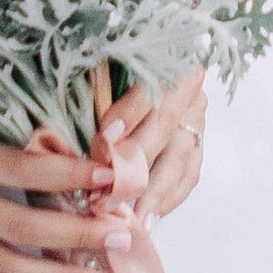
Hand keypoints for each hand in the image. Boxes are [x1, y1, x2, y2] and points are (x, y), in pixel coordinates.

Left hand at [97, 68, 207, 223]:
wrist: (153, 56)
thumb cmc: (118, 59)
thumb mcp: (105, 61)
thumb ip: (96, 84)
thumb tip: (74, 120)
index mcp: (168, 59)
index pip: (149, 90)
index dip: (127, 115)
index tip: (103, 140)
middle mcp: (189, 87)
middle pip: (165, 127)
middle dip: (135, 163)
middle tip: (107, 192)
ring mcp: (197, 115)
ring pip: (180, 156)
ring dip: (155, 189)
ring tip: (133, 216)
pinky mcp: (198, 138)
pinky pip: (191, 171)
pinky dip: (172, 194)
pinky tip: (152, 211)